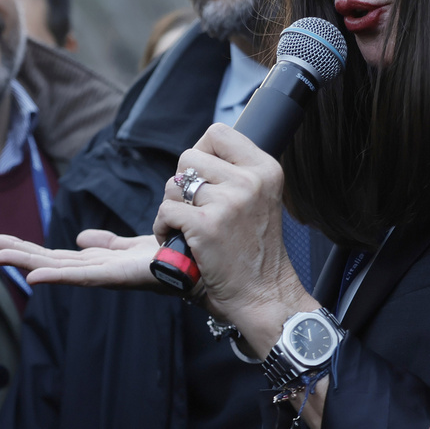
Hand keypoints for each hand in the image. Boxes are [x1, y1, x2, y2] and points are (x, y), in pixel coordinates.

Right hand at [0, 230, 160, 289]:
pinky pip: (81, 277)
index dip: (20, 247)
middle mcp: (94, 272)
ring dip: (24, 262)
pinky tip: (33, 276)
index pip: (50, 254)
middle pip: (45, 260)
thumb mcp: (129, 247)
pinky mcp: (117, 278)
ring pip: (55, 267)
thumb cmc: (168, 257)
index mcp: (94, 263)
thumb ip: (106, 243)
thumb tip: (80, 237)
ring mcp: (103, 277)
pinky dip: (56, 277)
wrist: (197, 265)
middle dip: (12, 252)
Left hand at [152, 123, 316, 348]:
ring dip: (172, 209)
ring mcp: (229, 202)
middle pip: (188, 158)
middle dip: (183, 185)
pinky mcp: (206, 225)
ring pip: (173, 185)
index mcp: (265, 169)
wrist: (264, 296)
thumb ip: (236, 172)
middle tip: (197, 212)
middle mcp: (250, 181)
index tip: (204, 179)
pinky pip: (165, 211)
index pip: (217, 133)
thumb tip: (200, 149)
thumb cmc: (254, 251)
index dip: (201, 153)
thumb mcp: (260, 199)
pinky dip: (163, 228)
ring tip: (190, 230)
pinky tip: (180, 242)